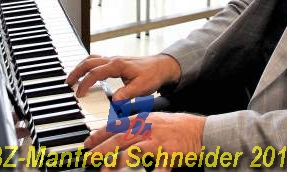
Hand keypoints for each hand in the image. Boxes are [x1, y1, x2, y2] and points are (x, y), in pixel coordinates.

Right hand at [65, 54, 181, 99]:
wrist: (162, 66)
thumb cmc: (153, 75)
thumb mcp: (141, 87)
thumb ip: (126, 94)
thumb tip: (114, 102)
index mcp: (117, 65)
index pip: (95, 73)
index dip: (85, 84)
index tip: (79, 95)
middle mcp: (113, 60)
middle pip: (88, 62)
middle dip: (76, 72)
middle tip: (68, 83)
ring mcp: (114, 60)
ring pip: (91, 59)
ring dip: (80, 67)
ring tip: (73, 78)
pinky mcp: (116, 62)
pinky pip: (97, 61)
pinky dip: (88, 66)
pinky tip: (87, 74)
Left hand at [85, 111, 204, 171]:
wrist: (198, 131)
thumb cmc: (175, 127)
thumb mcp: (153, 120)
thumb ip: (136, 125)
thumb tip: (117, 133)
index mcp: (142, 120)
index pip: (116, 126)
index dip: (100, 135)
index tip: (88, 143)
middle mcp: (147, 129)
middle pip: (120, 139)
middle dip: (102, 149)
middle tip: (89, 158)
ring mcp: (157, 142)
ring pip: (133, 152)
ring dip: (117, 162)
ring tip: (105, 171)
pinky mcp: (168, 155)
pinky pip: (157, 167)